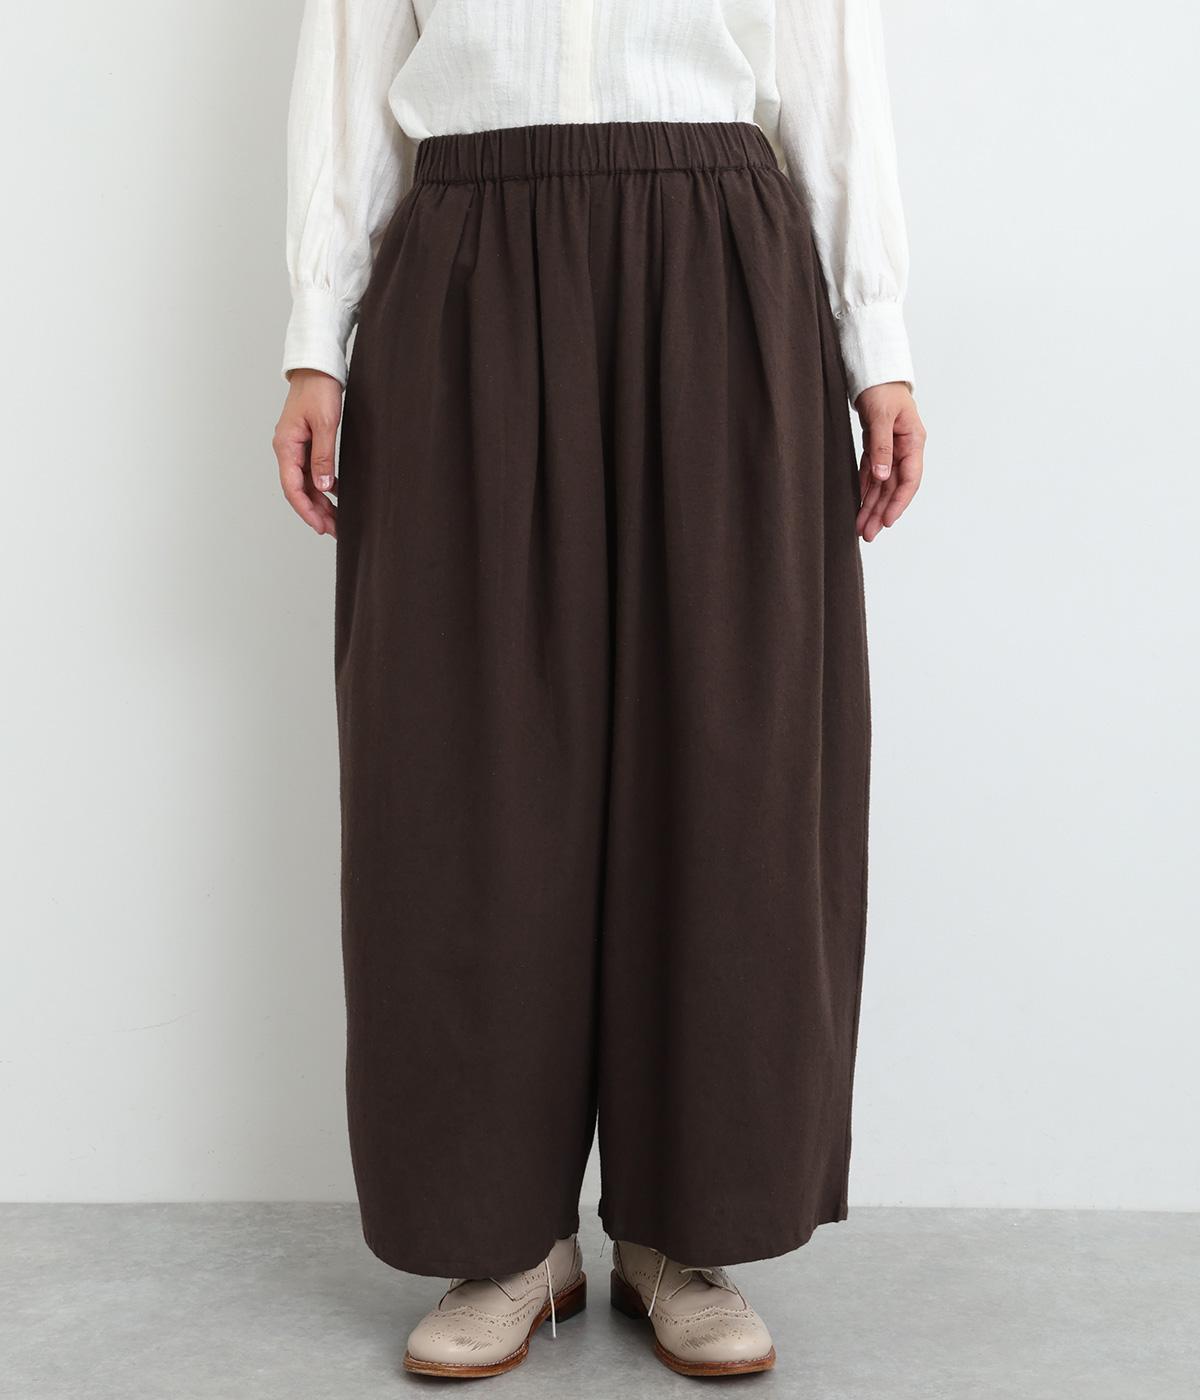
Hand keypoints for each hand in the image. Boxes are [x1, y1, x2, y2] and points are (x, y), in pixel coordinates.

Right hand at [273, 369, 343, 537]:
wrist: (318, 368)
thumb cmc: (319, 390)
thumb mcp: (324, 424)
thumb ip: (323, 456)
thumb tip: (322, 487)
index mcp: (286, 446)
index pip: (292, 487)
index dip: (306, 510)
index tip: (320, 526)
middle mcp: (287, 449)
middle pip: (299, 489)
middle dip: (316, 512)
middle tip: (334, 530)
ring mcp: (295, 447)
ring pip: (305, 482)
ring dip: (319, 501)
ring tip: (336, 519)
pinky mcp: (305, 443)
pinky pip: (311, 471)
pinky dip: (322, 486)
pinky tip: (335, 495)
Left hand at [853, 382, 925, 541]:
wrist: (874, 372)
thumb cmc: (882, 389)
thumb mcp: (881, 417)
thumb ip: (881, 447)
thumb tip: (883, 477)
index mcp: (913, 441)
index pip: (909, 479)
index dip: (898, 502)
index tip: (887, 521)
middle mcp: (905, 449)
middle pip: (894, 487)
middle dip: (881, 512)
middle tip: (868, 534)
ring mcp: (891, 449)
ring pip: (882, 485)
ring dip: (872, 506)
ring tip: (861, 527)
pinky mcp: (877, 447)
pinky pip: (872, 474)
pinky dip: (865, 490)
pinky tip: (858, 505)